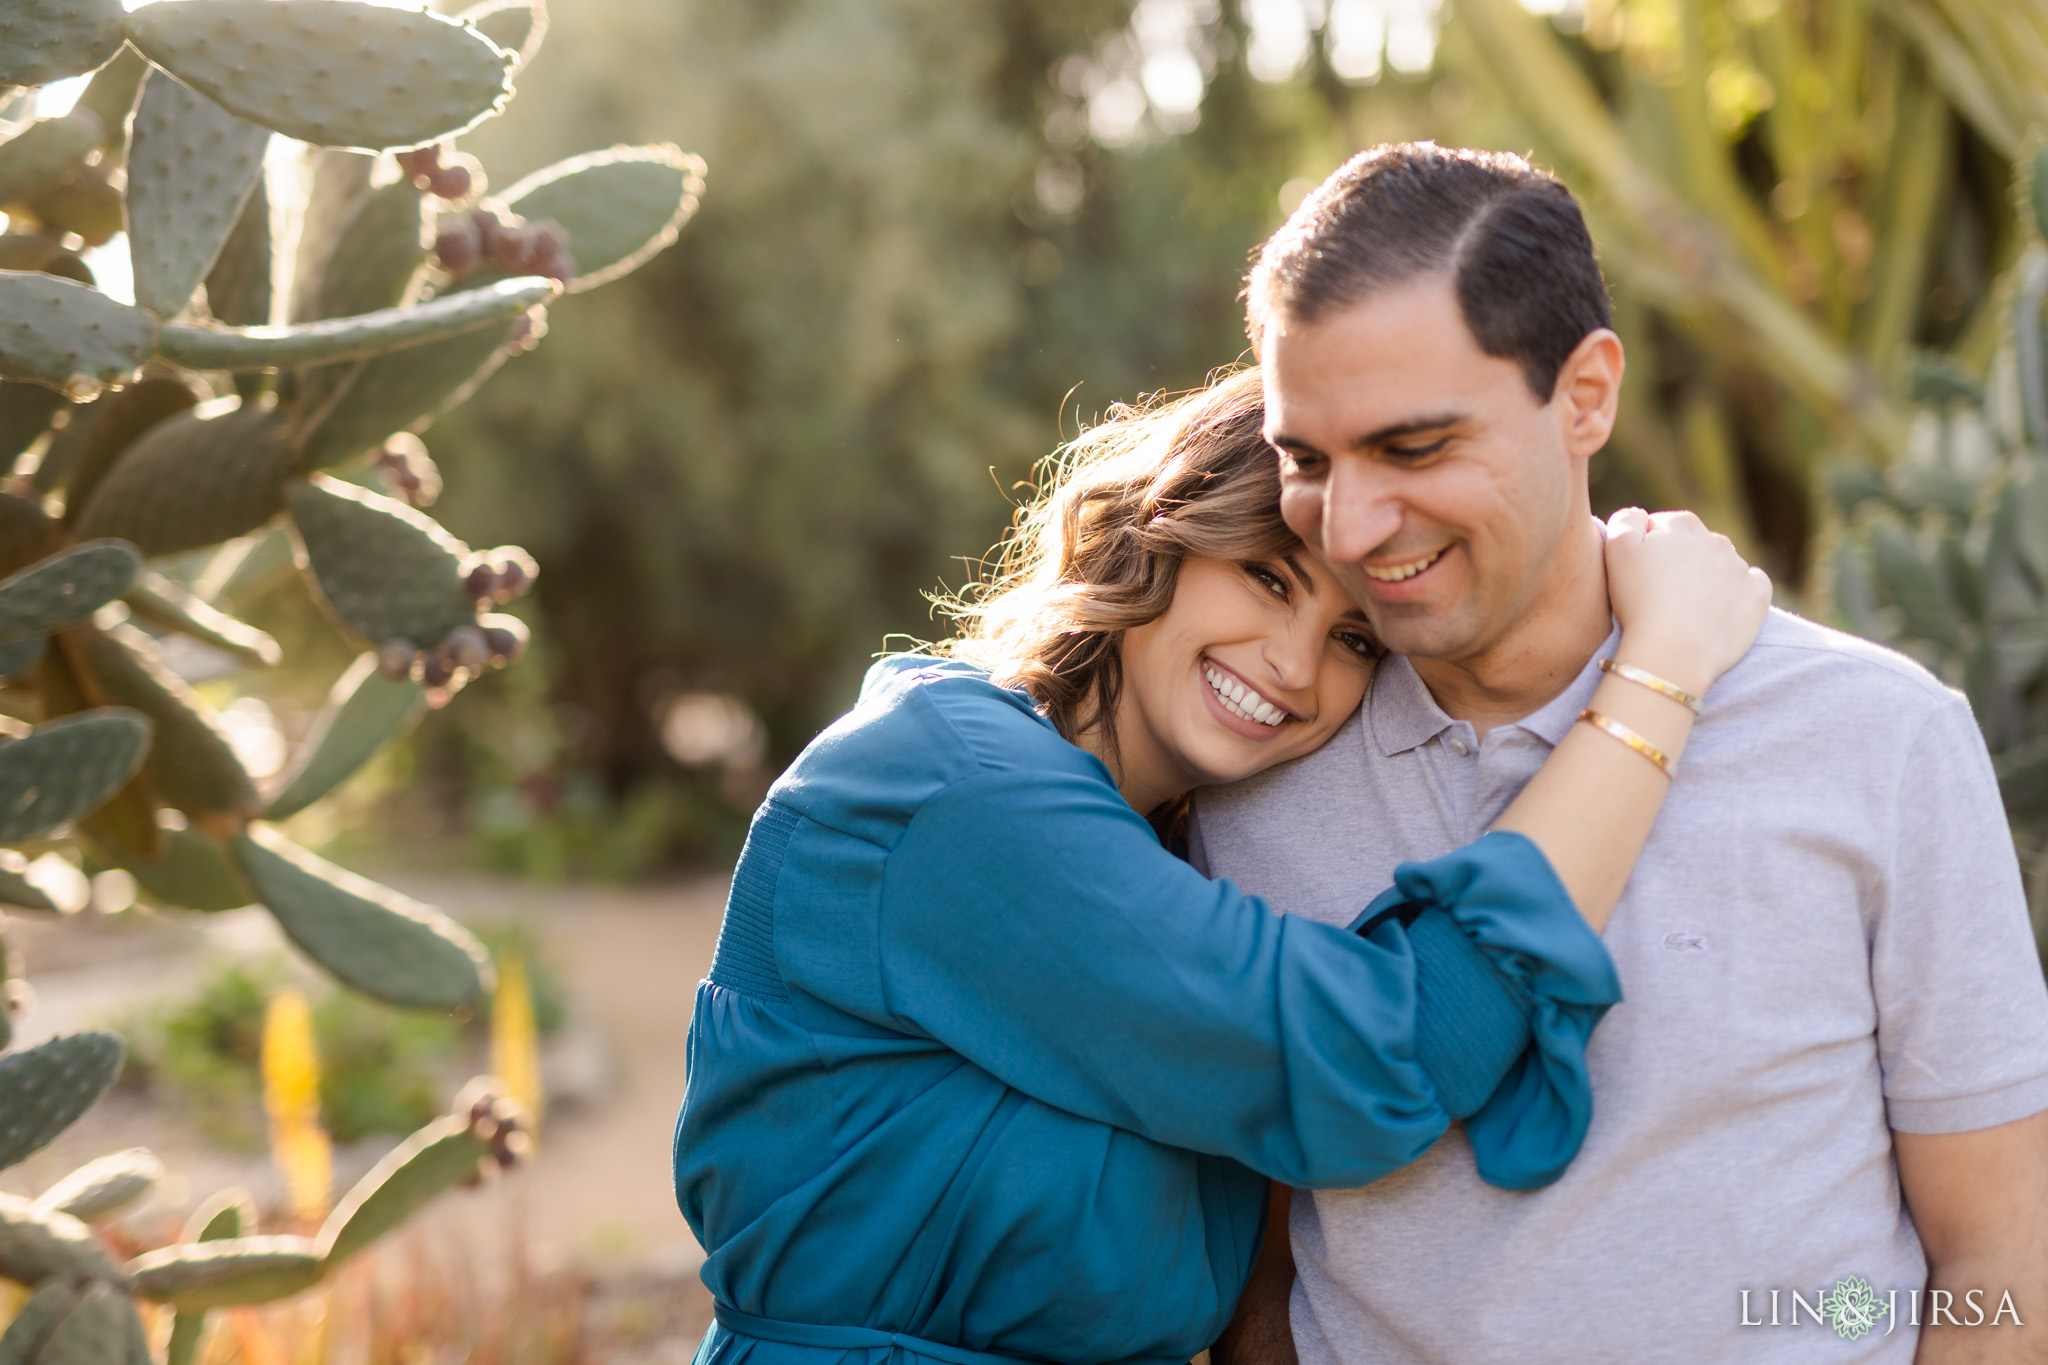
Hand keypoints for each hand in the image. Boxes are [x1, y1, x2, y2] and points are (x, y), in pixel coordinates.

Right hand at [1603, 508, 1771, 697]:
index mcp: (1681, 524)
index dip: (1645, 551)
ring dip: (1707, 578)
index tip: (1637, 575)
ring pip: (1722, 565)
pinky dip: (1739, 592)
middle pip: (1693, 545)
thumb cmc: (1639, 600)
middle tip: (1659, 594)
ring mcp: (1740, 568)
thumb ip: (1626, 520)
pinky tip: (1721, 608)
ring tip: (1686, 608)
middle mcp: (1716, 539)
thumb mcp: (1615, 549)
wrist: (1673, 650)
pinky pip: (1752, 584)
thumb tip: (1640, 515)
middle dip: (1679, 562)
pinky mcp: (1757, 596)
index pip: (1660, 527)